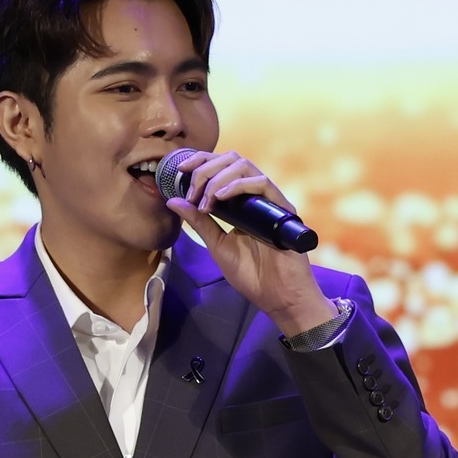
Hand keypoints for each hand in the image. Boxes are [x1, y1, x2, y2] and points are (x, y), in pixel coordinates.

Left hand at [164, 150, 335, 335]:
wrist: (278, 297)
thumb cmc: (252, 275)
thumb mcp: (217, 245)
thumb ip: (198, 222)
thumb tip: (173, 200)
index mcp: (240, 203)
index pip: (221, 168)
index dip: (201, 161)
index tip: (180, 170)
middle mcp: (256, 197)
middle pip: (232, 160)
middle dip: (206, 167)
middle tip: (191, 187)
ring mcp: (270, 202)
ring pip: (245, 166)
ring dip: (218, 177)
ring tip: (206, 198)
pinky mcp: (284, 210)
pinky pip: (263, 184)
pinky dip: (239, 185)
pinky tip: (222, 196)